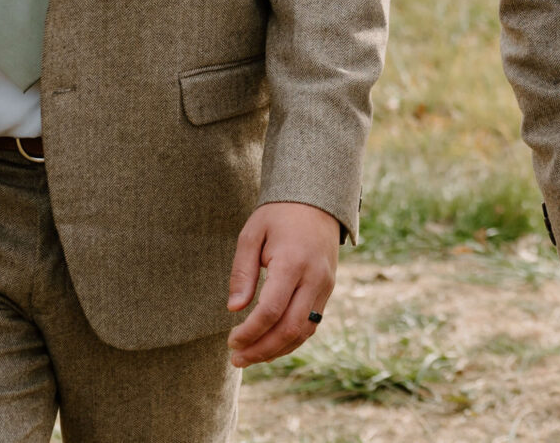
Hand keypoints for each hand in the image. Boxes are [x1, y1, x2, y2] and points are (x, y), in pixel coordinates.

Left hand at [227, 201, 340, 367]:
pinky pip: (312, 323)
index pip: (271, 311)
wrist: (317, 200)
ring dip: (277, 350)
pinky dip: (291, 340)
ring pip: (304, 331)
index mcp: (292, 263)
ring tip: (251, 357)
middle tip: (236, 359)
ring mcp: (325, 285)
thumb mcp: (251, 235)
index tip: (231, 341)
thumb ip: (242, 272)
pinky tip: (271, 345)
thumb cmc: (278, 215)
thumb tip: (235, 309)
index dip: (249, 332)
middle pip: (289, 328)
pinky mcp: (328, 289)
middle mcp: (314, 278)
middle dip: (261, 350)